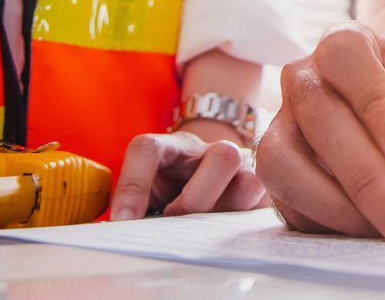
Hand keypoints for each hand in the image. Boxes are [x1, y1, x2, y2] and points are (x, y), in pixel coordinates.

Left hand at [109, 124, 265, 220]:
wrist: (206, 183)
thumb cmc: (170, 193)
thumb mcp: (149, 194)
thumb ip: (135, 208)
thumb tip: (121, 231)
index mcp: (172, 147)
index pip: (148, 149)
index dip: (133, 185)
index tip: (122, 221)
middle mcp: (211, 151)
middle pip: (223, 156)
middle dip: (197, 199)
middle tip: (176, 222)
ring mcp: (244, 169)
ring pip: (250, 182)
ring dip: (225, 213)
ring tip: (203, 232)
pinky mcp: (263, 193)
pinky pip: (263, 209)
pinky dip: (241, 228)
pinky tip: (222, 238)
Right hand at [255, 21, 384, 239]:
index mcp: (349, 46)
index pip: (345, 56)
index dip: (373, 102)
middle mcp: (306, 79)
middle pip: (316, 113)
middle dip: (361, 169)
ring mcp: (284, 125)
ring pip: (282, 158)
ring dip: (334, 199)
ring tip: (384, 220)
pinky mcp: (278, 170)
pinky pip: (283, 196)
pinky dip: (325, 217)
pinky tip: (365, 224)